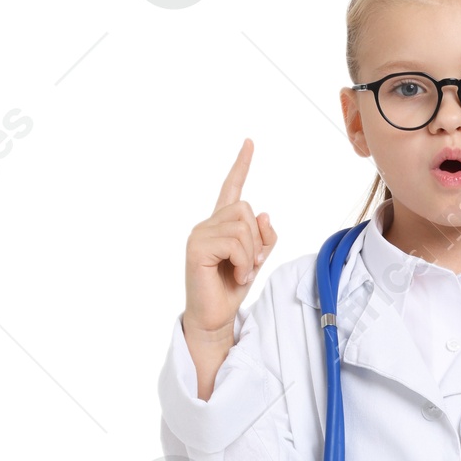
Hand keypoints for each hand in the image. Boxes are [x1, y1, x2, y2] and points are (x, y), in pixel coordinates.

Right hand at [182, 138, 277, 356]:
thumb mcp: (256, 260)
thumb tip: (264, 215)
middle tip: (250, 264)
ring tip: (241, 272)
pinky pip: (234, 243)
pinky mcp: (197, 248)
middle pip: (245, 209)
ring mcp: (199, 234)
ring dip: (251, 254)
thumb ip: (264, 237)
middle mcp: (207, 224)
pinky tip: (236, 276)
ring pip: (242, 226)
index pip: (232, 188)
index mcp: (221, 224)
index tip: (249, 142)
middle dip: (256, 239)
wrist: (215, 318)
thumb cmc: (232, 289)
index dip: (241, 165)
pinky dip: (243, 262)